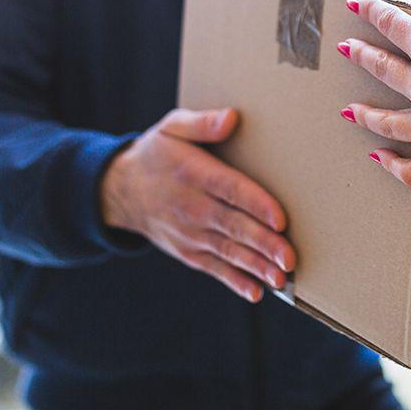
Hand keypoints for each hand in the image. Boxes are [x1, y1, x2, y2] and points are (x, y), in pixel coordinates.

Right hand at [101, 108, 295, 302]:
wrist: (121, 190)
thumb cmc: (158, 153)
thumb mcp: (173, 127)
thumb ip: (202, 123)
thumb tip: (232, 118)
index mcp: (193, 174)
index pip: (230, 189)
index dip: (256, 204)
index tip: (280, 218)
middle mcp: (192, 207)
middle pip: (234, 226)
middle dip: (264, 243)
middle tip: (289, 257)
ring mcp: (190, 233)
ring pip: (228, 251)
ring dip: (256, 266)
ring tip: (280, 278)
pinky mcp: (188, 252)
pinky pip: (214, 268)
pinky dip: (234, 281)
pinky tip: (254, 291)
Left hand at [339, 0, 410, 185]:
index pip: (392, 24)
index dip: (371, 11)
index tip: (354, 6)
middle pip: (381, 69)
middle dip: (361, 55)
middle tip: (345, 50)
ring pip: (386, 122)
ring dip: (365, 113)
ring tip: (349, 110)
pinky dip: (393, 165)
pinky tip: (379, 158)